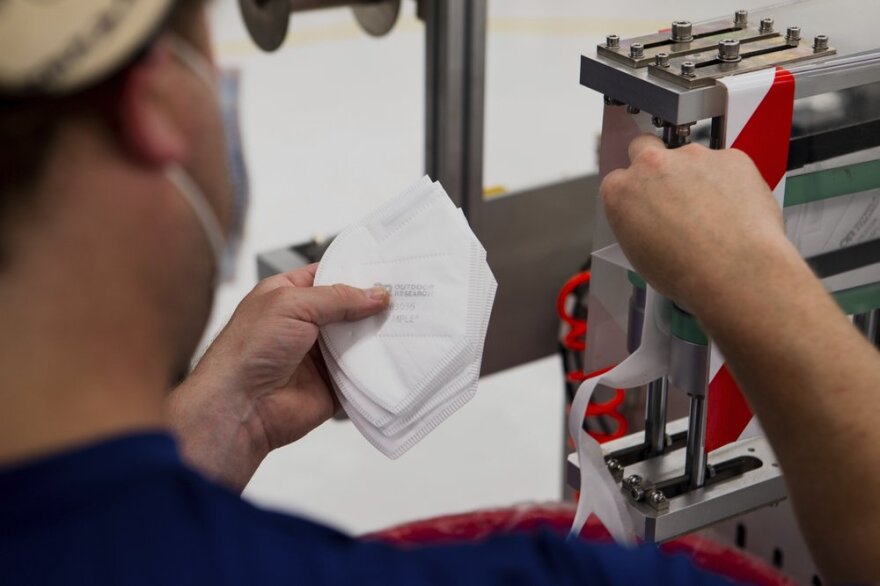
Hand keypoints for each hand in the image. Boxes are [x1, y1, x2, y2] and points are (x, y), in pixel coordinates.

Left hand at [169, 264, 388, 490]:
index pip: (329, 275)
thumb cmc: (250, 349)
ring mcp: (320, 354)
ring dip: (380, 334)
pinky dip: (379, 366)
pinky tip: (401, 353)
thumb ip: (338, 298)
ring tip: (413, 320)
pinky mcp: (333, 384)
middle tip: (409, 294)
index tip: (389, 267)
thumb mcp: (293, 305)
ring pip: (361, 340)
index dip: (356, 271)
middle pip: (350, 308)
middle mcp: (306, 323)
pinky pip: (363, 372)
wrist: (241, 405)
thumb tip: (378, 294)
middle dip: (375, 304)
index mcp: (289, 295)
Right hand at [600, 135, 793, 313]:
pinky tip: (734, 210)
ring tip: (712, 215)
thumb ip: (638, 224)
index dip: (635, 194)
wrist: (736, 271)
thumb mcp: (640, 256)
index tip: (645, 206)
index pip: (619, 180)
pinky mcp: (730, 157)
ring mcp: (692, 157)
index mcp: (621, 191)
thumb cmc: (689, 272)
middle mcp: (652, 166)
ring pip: (691, 158)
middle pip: (645, 148)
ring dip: (697, 177)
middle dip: (655, 166)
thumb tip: (651, 223)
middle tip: (672, 194)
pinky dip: (730, 181)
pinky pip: (727, 165)